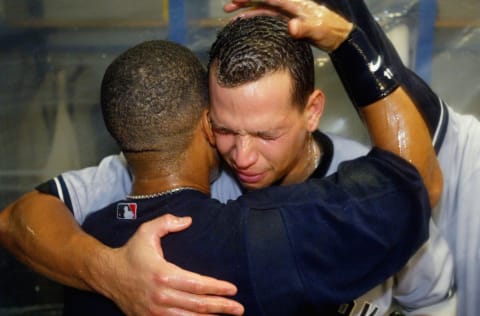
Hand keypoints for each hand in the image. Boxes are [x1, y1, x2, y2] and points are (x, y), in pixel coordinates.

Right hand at [93, 214, 243, 315]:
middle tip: (239, 308)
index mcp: (163, 274)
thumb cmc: (130, 252)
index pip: (197, 284)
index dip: (217, 288)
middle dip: (221, 307)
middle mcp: (161, 296)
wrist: (106, 274)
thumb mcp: (146, 231)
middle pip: (197, 305)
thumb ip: (168, 222)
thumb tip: (188, 220)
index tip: (233, 289)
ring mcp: (154, 311)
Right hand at [224, 0, 352, 51]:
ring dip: (247, 11)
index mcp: (294, 3)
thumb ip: (305, 28)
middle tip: (227, 8)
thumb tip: (292, 26)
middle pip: (262, 0)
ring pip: (263, 8)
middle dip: (244, 2)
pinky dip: (256, 19)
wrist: (339, 36)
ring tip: (231, 17)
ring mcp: (287, 12)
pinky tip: (247, 24)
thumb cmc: (330, 31)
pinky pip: (268, 17)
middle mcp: (288, 5)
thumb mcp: (317, 30)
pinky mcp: (288, 21)